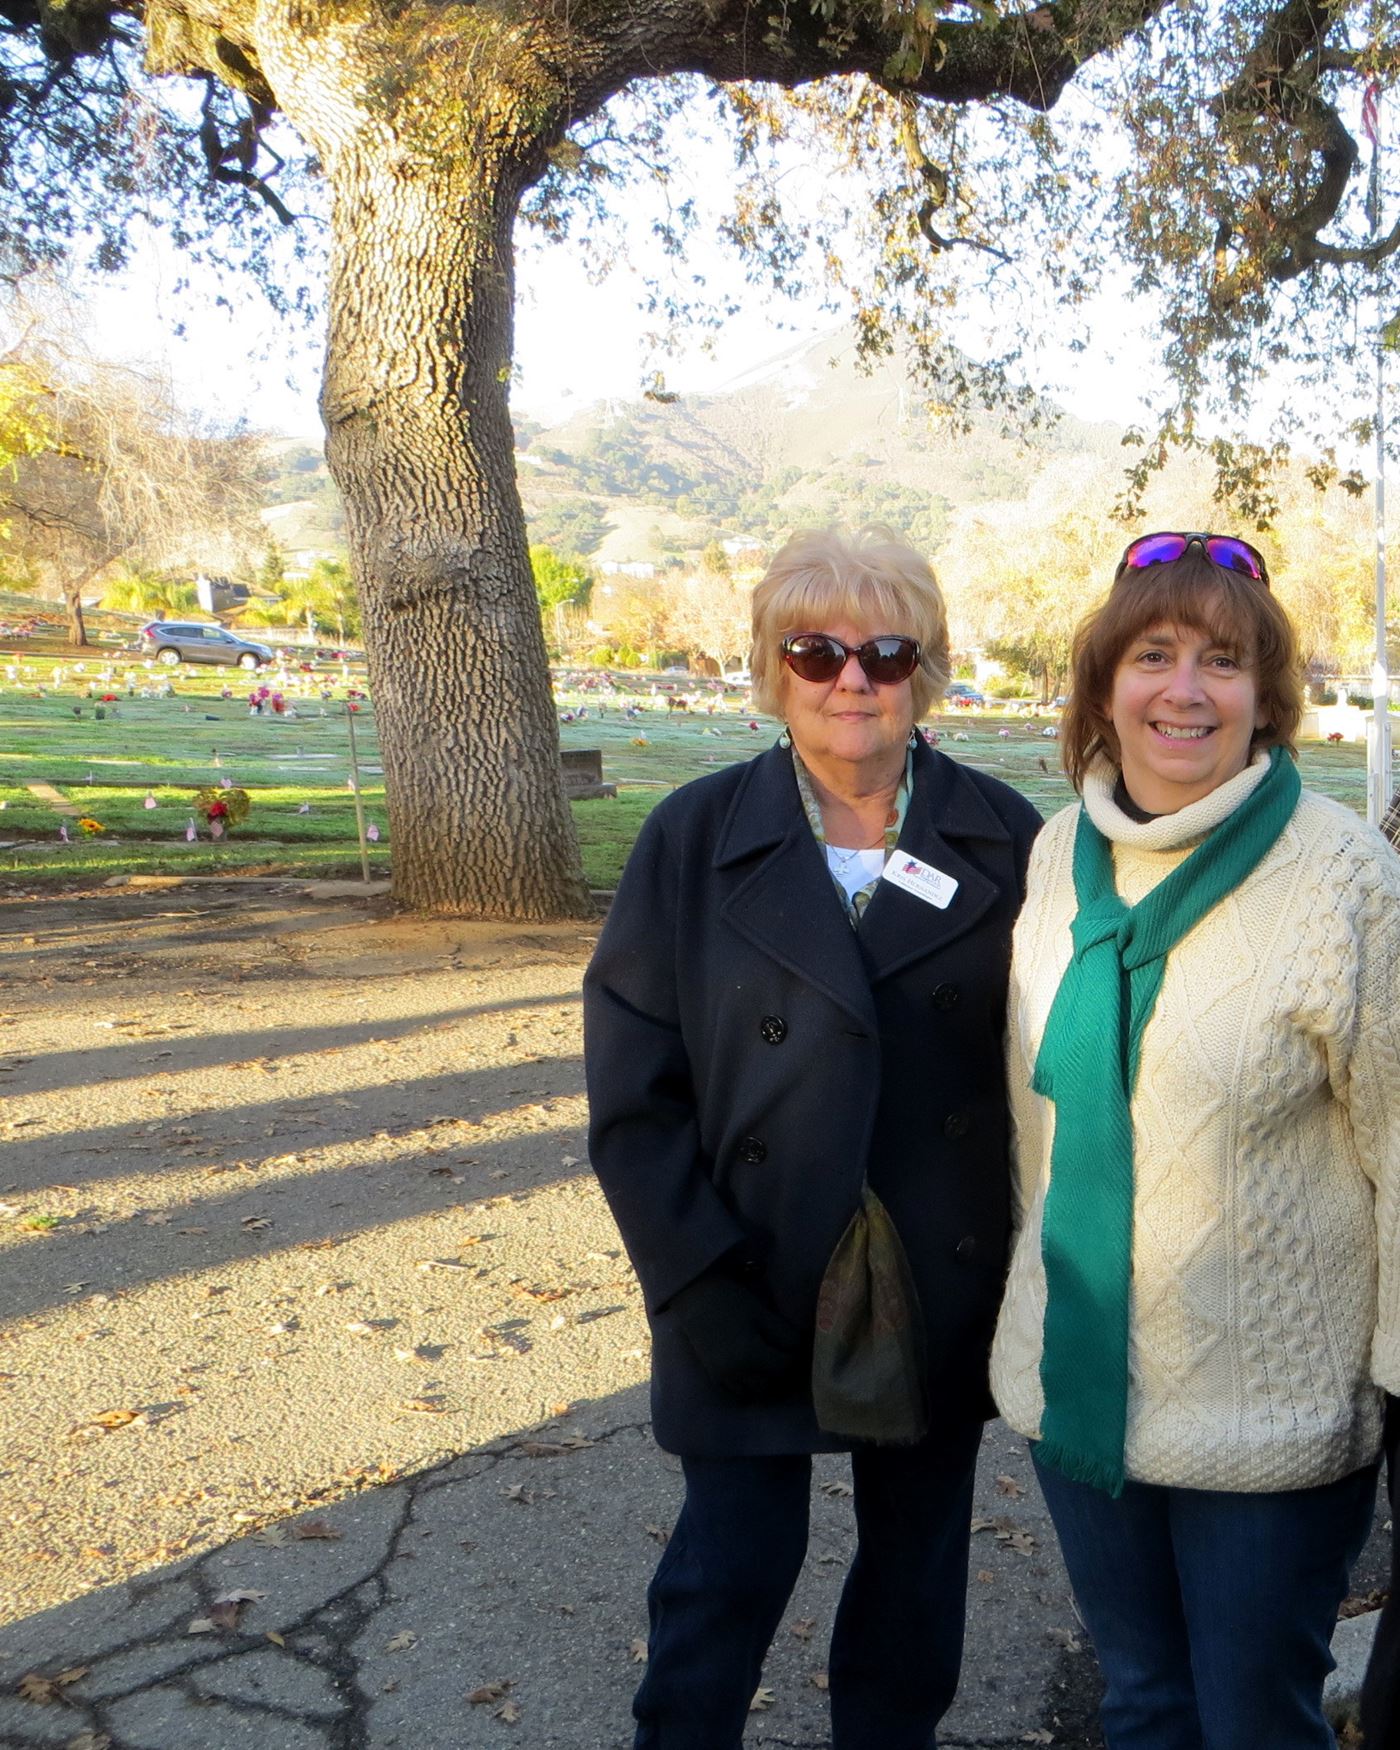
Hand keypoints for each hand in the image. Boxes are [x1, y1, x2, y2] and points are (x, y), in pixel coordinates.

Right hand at [669, 1270, 804, 1401]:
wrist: (695, 1297)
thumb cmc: (731, 1300)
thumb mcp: (762, 1314)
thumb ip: (784, 1335)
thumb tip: (800, 1349)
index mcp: (750, 1354)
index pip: (783, 1366)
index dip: (794, 1356)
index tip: (796, 1346)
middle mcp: (736, 1371)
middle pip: (771, 1384)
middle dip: (780, 1371)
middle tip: (784, 1354)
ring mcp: (723, 1376)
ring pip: (754, 1392)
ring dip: (765, 1381)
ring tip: (768, 1362)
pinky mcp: (713, 1375)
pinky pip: (737, 1392)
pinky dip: (748, 1386)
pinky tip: (751, 1370)